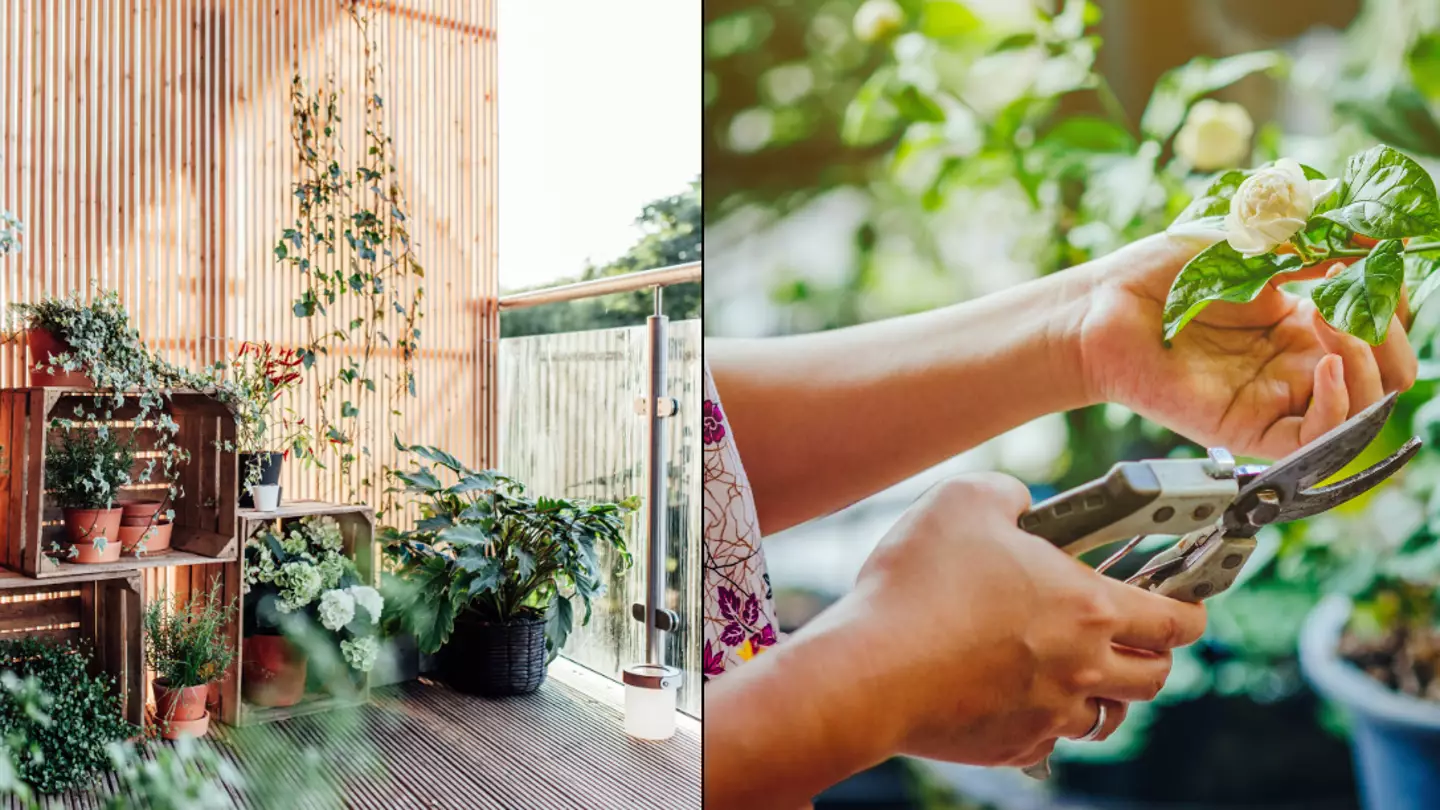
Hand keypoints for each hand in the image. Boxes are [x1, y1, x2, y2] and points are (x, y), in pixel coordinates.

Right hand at [827, 473, 1205, 766]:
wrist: (872, 669)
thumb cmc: (920, 583)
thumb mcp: (966, 499)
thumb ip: (1012, 494)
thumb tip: (1023, 505)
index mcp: (1088, 607)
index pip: (1178, 619)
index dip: (1192, 608)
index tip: (1187, 603)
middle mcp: (1082, 667)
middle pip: (1155, 677)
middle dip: (1153, 655)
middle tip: (1131, 636)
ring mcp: (1049, 714)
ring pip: (1106, 716)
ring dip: (1101, 692)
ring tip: (1073, 669)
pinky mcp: (1012, 746)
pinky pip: (1050, 742)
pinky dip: (1046, 722)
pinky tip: (1015, 695)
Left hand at [1075, 234, 1417, 459]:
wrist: (1102, 308)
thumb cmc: (1160, 274)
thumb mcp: (1248, 243)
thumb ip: (1315, 243)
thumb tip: (1383, 236)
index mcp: (1300, 325)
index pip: (1382, 329)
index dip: (1393, 301)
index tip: (1377, 263)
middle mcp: (1295, 366)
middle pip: (1387, 374)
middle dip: (1392, 337)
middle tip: (1360, 299)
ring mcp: (1275, 400)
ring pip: (1364, 410)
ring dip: (1369, 364)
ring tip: (1331, 319)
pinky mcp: (1249, 430)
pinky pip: (1317, 439)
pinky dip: (1340, 407)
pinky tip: (1326, 366)